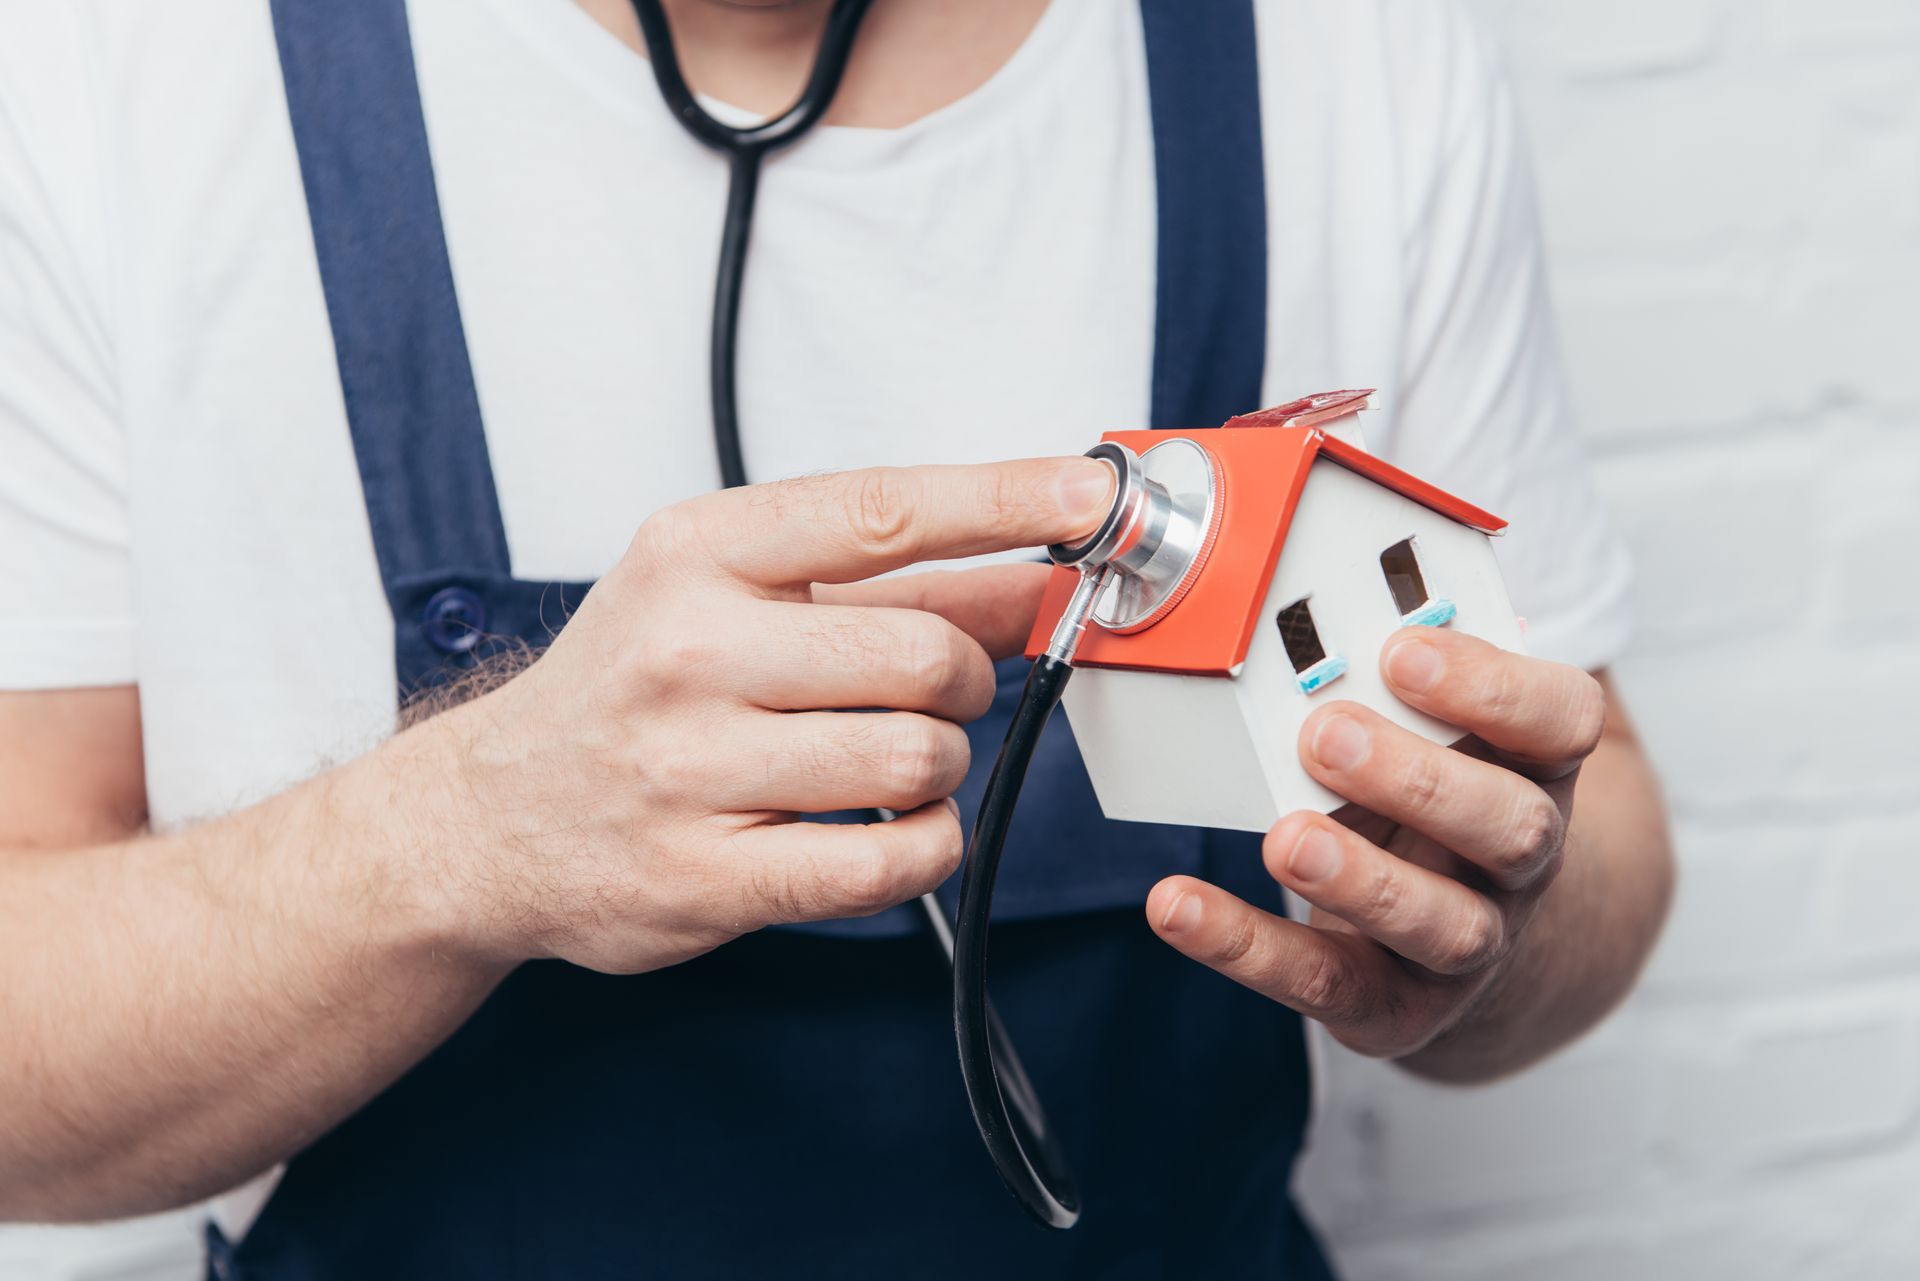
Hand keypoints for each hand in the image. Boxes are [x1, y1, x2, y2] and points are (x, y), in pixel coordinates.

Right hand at [418, 458, 1111, 974]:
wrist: (488, 817)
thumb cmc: (633, 688)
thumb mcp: (734, 598)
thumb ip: (891, 584)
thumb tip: (1035, 568)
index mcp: (696, 554)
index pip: (879, 510)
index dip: (1003, 499)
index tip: (1089, 493)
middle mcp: (686, 651)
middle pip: (924, 655)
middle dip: (959, 681)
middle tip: (927, 692)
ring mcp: (688, 769)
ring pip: (915, 758)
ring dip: (937, 765)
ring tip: (888, 761)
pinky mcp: (702, 877)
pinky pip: (888, 863)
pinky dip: (926, 846)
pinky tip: (895, 830)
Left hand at [1145, 626, 1606, 1059]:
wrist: (1459, 926)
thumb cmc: (1428, 796)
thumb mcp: (1434, 727)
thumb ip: (1392, 681)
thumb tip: (1293, 612)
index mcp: (1535, 766)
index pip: (1563, 720)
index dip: (1495, 687)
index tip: (1401, 652)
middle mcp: (1521, 859)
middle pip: (1514, 827)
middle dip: (1418, 779)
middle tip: (1326, 734)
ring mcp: (1472, 942)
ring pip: (1447, 924)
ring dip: (1362, 879)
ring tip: (1286, 838)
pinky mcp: (1397, 1006)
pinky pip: (1329, 983)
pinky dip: (1246, 945)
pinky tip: (1178, 905)